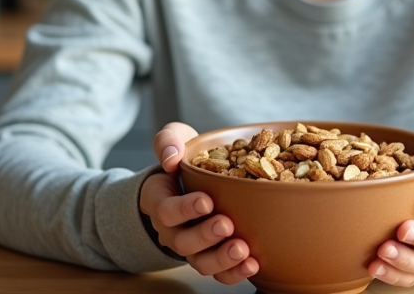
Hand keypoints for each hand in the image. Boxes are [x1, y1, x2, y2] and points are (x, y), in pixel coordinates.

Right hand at [138, 122, 258, 284]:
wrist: (188, 181)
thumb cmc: (182, 159)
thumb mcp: (173, 140)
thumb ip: (168, 142)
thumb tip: (171, 157)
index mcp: (160, 201)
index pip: (167, 210)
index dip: (185, 208)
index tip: (206, 200)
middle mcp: (172, 229)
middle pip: (183, 242)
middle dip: (206, 235)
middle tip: (226, 224)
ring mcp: (191, 246)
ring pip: (200, 262)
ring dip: (222, 259)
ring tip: (243, 250)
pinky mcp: (211, 255)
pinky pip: (219, 272)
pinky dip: (235, 272)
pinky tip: (253, 264)